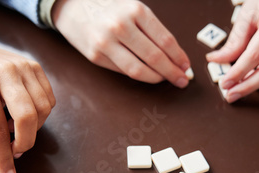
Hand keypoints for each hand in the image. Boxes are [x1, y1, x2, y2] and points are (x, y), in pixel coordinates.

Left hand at [0, 22, 55, 172]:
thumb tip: (2, 167)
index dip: (4, 157)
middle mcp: (6, 74)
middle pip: (28, 117)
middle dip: (25, 141)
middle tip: (15, 150)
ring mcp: (24, 67)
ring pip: (44, 109)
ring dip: (33, 127)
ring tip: (15, 127)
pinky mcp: (35, 66)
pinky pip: (49, 98)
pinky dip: (41, 113)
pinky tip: (23, 113)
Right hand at [52, 0, 190, 87]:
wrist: (71, 5)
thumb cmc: (107, 6)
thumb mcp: (132, 6)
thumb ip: (150, 28)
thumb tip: (173, 53)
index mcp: (135, 10)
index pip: (165, 40)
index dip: (179, 56)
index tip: (186, 65)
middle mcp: (121, 26)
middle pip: (155, 57)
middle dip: (172, 71)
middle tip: (182, 79)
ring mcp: (106, 43)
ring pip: (139, 69)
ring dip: (157, 78)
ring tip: (166, 79)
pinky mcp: (95, 56)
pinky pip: (123, 71)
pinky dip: (139, 75)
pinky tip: (147, 75)